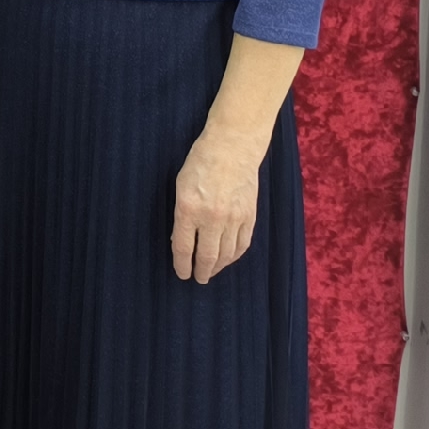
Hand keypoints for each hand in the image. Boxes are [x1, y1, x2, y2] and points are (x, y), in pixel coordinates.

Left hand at [172, 126, 262, 282]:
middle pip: (206, 255)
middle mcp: (211, 217)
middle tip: (198, 279)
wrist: (232, 149)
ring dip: (218, 267)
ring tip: (211, 272)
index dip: (182, 264)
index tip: (182, 274)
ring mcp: (233, 218)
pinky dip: (234, 256)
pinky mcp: (249, 216)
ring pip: (226, 253)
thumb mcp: (180, 186)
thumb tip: (181, 240)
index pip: (183, 247)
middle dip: (201, 271)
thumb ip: (181, 214)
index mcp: (188, 209)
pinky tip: (228, 259)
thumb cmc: (200, 164)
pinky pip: (242, 244)